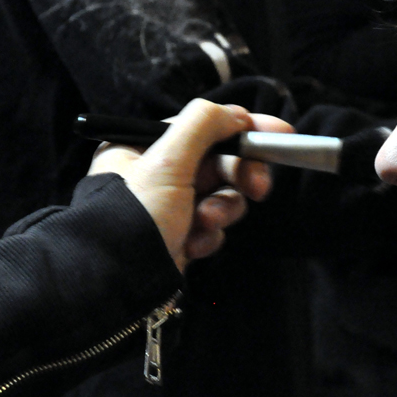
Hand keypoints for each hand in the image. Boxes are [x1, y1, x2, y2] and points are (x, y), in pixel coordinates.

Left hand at [88, 99, 293, 270]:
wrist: (118, 282)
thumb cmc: (136, 214)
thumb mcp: (166, 160)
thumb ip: (202, 125)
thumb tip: (237, 114)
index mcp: (142, 146)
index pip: (202, 126)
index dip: (242, 128)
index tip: (279, 133)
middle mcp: (154, 172)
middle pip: (218, 161)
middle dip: (239, 176)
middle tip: (258, 187)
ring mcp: (169, 207)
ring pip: (221, 195)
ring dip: (222, 208)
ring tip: (206, 222)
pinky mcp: (180, 236)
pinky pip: (212, 226)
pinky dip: (209, 235)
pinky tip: (193, 245)